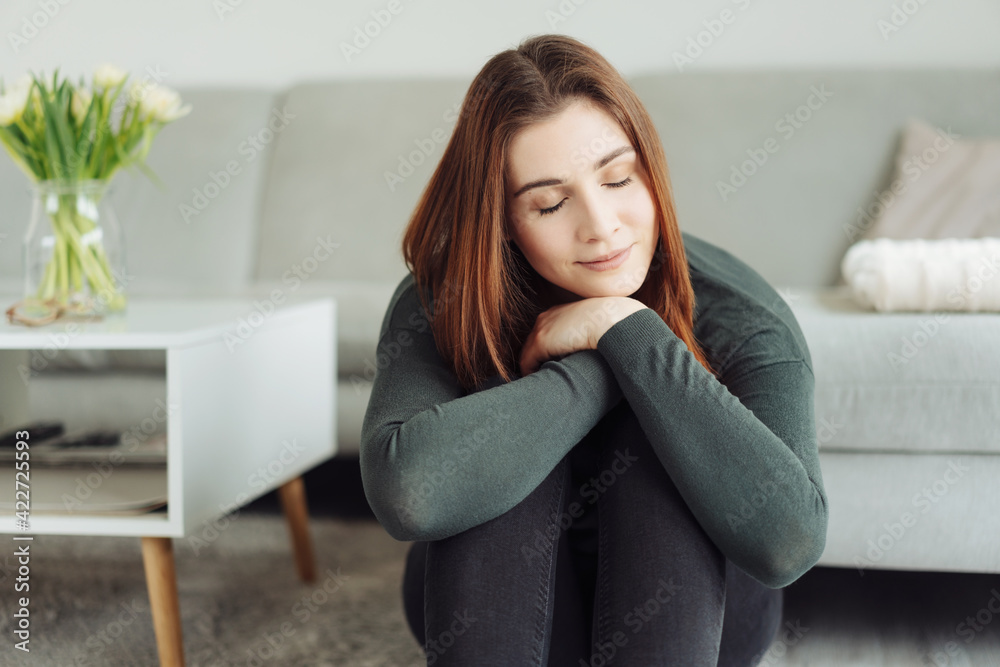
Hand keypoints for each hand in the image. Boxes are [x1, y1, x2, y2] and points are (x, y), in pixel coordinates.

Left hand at [519, 296, 647, 375]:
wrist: (610, 320)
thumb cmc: (611, 324)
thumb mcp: (596, 326)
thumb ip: (586, 335)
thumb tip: (588, 349)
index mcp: (559, 312)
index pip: (545, 333)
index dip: (546, 351)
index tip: (550, 364)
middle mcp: (546, 318)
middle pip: (532, 343)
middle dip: (536, 359)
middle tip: (542, 375)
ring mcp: (541, 329)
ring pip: (527, 353)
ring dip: (533, 367)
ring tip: (540, 383)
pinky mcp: (540, 342)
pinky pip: (527, 362)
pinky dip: (530, 372)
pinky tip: (539, 382)